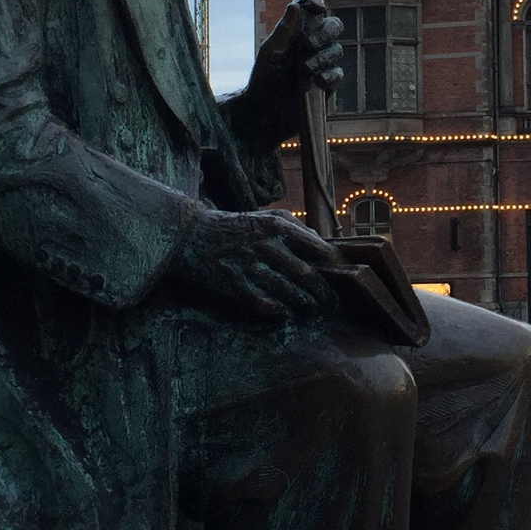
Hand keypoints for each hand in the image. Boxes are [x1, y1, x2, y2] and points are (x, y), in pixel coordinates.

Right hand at [169, 205, 336, 321]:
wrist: (190, 235)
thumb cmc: (233, 227)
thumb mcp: (263, 217)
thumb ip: (293, 226)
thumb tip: (320, 242)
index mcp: (274, 226)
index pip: (314, 247)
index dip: (331, 264)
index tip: (339, 274)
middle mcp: (264, 244)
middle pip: (304, 273)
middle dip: (321, 290)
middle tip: (330, 301)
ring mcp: (248, 265)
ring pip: (287, 290)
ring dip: (303, 302)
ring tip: (312, 308)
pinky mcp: (233, 284)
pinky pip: (263, 302)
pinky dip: (278, 309)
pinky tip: (285, 312)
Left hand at [238, 0, 344, 138]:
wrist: (263, 114)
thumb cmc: (262, 80)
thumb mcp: (270, 53)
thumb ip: (284, 30)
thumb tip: (296, 5)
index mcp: (296, 31)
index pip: (312, 8)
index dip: (316, 2)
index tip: (315, 6)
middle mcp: (312, 44)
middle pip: (333, 25)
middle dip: (324, 31)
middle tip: (308, 43)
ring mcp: (322, 63)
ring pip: (337, 49)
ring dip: (321, 57)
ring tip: (304, 71)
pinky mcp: (327, 84)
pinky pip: (338, 73)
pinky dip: (329, 75)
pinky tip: (317, 82)